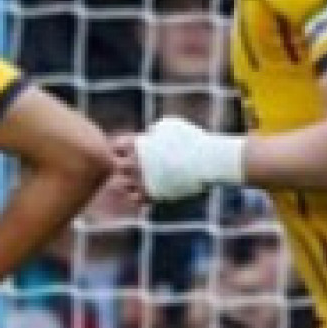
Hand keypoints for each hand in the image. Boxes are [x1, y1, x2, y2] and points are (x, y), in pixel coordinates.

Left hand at [114, 118, 245, 205]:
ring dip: (130, 183)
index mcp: (137, 144)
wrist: (210, 162)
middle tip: (139, 167)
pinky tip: (150, 191)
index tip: (137, 151)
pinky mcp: (151, 195)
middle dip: (124, 167)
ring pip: (121, 185)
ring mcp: (141, 180)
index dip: (124, 149)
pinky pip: (134, 199)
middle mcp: (135, 162)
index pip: (117, 146)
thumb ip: (155, 130)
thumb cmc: (196, 142)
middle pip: (116, 166)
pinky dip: (139, 197)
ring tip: (146, 181)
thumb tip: (150, 133)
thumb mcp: (172, 127)